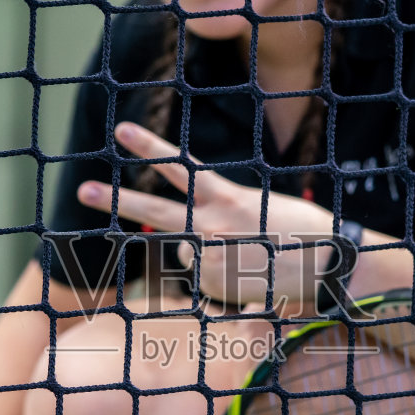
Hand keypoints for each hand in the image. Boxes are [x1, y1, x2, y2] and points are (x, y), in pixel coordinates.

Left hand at [77, 122, 337, 312]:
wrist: (330, 264)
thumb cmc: (303, 233)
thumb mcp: (263, 208)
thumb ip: (224, 214)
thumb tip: (192, 241)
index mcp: (226, 197)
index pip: (180, 168)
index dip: (149, 147)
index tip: (122, 131)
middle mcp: (212, 224)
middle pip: (155, 208)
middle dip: (116, 200)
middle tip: (84, 189)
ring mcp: (211, 258)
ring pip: (182, 253)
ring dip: (202, 256)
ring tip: (236, 257)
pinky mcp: (215, 283)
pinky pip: (201, 280)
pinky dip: (216, 279)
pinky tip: (246, 278)